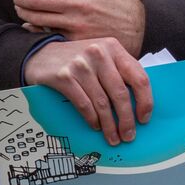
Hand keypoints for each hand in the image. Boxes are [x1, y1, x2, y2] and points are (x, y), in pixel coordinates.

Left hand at [13, 0, 144, 54]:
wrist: (142, 30)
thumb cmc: (124, 4)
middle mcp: (79, 3)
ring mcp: (76, 24)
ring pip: (37, 19)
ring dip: (24, 13)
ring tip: (22, 9)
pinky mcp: (75, 40)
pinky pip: (47, 35)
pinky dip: (35, 31)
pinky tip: (31, 26)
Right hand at [25, 36, 152, 143]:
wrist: (40, 54)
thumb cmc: (76, 59)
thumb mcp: (101, 56)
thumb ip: (119, 71)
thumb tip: (139, 103)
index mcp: (113, 47)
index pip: (139, 77)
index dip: (145, 101)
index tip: (144, 119)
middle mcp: (98, 53)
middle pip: (120, 93)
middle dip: (126, 119)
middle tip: (128, 135)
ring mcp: (80, 65)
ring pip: (102, 102)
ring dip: (109, 124)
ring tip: (113, 137)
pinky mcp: (64, 77)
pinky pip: (84, 104)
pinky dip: (92, 118)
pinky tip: (96, 126)